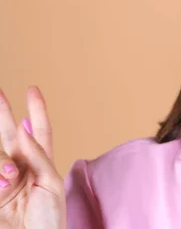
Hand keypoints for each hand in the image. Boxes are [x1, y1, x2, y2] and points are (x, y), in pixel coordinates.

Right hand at [0, 87, 65, 228]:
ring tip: (9, 179)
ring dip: (3, 165)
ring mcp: (5, 180)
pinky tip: (3, 184)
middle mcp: (23, 167)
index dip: (37, 110)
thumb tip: (24, 129)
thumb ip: (37, 155)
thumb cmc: (50, 216)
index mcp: (42, 162)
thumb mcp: (50, 182)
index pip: (40, 130)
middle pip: (10, 135)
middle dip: (4, 114)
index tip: (32, 90)